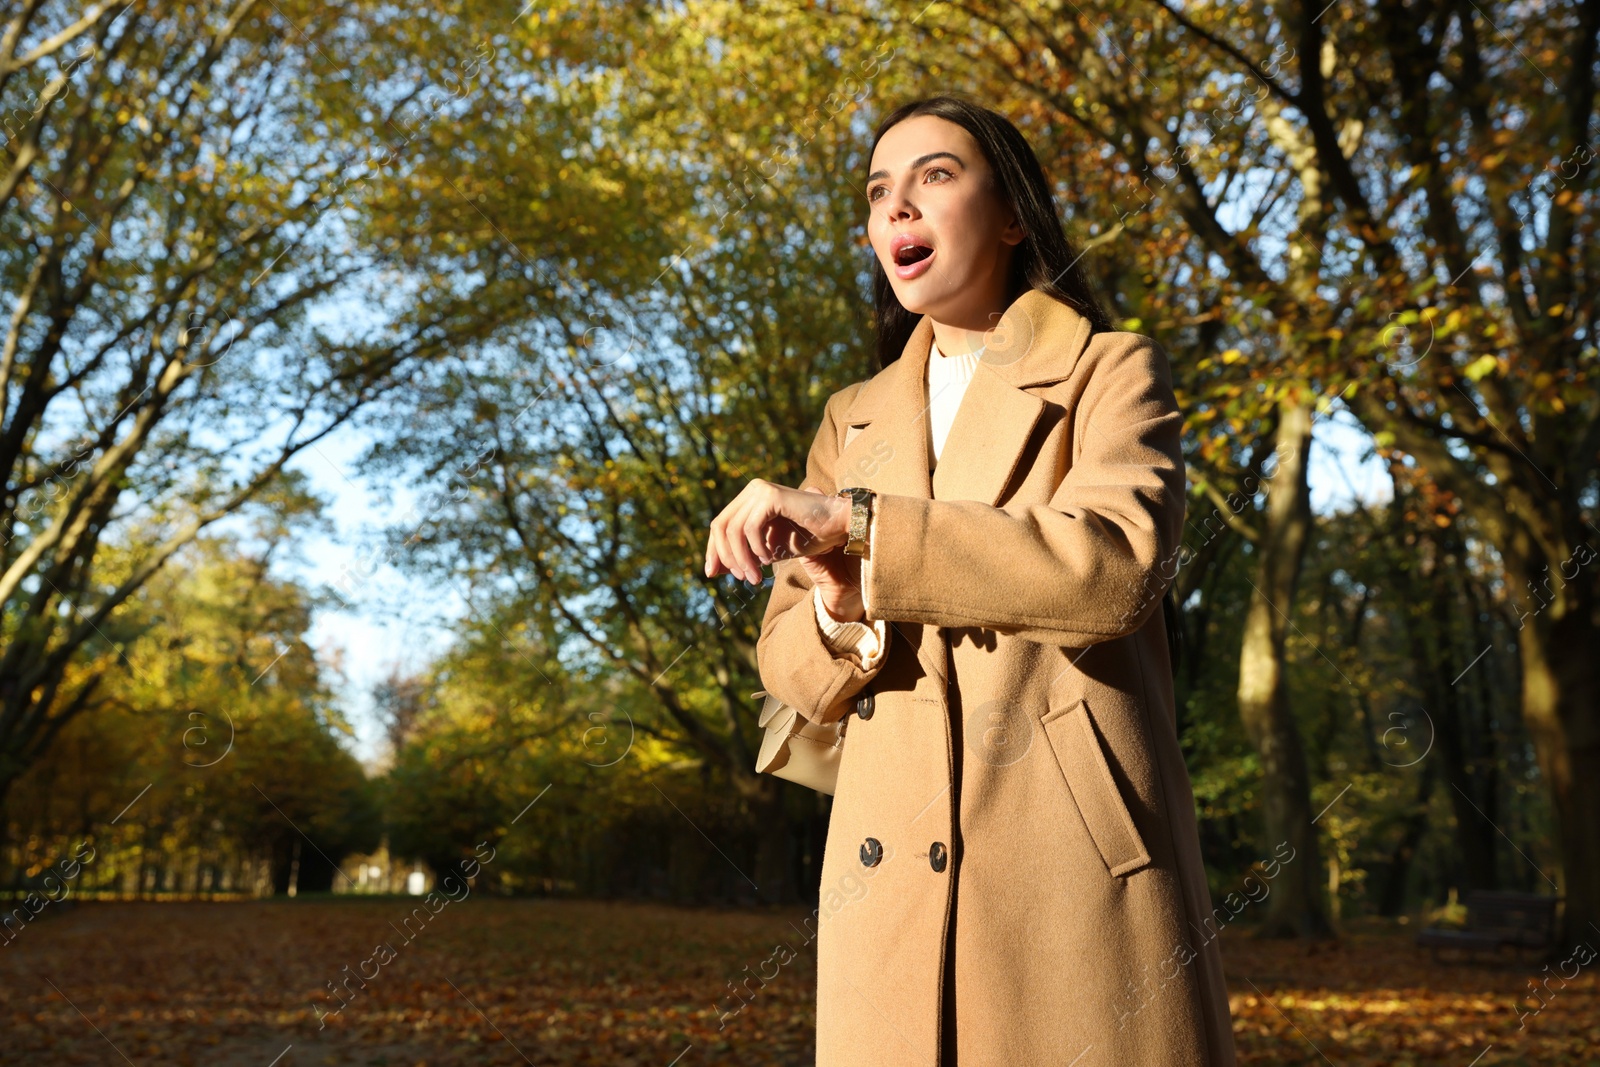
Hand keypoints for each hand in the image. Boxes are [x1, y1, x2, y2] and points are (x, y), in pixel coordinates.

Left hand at [704, 481, 849, 584]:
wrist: (840, 526)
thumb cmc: (809, 537)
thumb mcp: (769, 551)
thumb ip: (744, 555)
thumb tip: (714, 569)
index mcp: (749, 499)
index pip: (719, 525)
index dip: (713, 550)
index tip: (713, 574)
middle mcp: (752, 490)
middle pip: (720, 526)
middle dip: (726, 556)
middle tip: (741, 579)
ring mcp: (761, 490)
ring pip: (734, 530)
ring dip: (742, 558)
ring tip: (754, 578)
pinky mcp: (772, 496)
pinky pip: (751, 528)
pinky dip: (756, 548)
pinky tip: (767, 560)